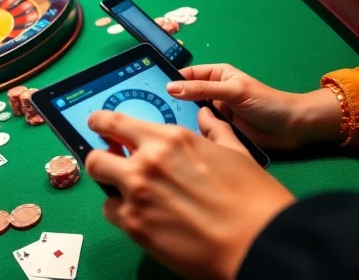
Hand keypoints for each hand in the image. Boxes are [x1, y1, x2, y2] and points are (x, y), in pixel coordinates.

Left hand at [85, 110, 294, 279]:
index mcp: (171, 139)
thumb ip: (215, 131)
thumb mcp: (236, 154)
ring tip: (131, 194)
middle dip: (101, 158)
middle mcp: (147, 161)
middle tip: (113, 164)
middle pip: (96, 155)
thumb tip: (207, 115)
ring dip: (112, 186)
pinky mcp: (134, 225)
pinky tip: (143, 217)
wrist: (262, 244)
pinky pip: (112, 212)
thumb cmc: (255, 199)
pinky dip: (122, 213)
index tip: (97, 125)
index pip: (115, 122)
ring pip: (100, 183)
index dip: (100, 123)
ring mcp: (137, 193)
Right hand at [167, 64, 341, 148]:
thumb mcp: (233, 91)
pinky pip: (199, 130)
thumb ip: (202, 88)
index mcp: (215, 75)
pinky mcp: (218, 131)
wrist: (292, 128)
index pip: (185, 75)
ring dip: (179, 120)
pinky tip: (178, 139)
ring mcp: (214, 113)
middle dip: (170, 103)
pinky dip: (190, 134)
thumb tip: (171, 87)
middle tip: (151, 113)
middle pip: (184, 96)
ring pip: (189, 114)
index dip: (168, 80)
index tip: (148, 90)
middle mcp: (211, 93)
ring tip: (161, 127)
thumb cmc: (267, 102)